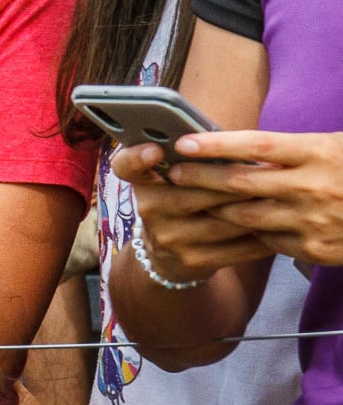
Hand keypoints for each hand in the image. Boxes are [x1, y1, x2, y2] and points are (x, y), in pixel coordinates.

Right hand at [110, 142, 271, 281]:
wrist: (166, 256)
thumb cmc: (180, 201)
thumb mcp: (170, 181)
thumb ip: (189, 161)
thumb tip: (229, 143)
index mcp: (142, 183)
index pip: (126, 166)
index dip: (137, 157)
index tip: (156, 149)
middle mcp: (149, 209)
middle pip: (191, 193)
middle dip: (231, 182)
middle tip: (263, 169)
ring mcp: (169, 238)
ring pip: (220, 220)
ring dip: (252, 207)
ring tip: (278, 194)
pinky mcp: (192, 261)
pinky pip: (234, 247)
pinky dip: (259, 235)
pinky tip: (277, 224)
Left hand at [164, 130, 342, 266]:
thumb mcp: (331, 147)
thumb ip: (288, 151)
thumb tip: (238, 149)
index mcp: (317, 153)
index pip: (255, 145)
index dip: (215, 144)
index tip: (183, 142)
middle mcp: (313, 187)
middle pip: (242, 182)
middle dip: (200, 179)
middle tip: (173, 173)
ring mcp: (314, 222)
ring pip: (248, 216)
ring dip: (216, 208)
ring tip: (192, 199)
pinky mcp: (316, 251)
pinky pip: (269, 240)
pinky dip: (250, 232)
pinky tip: (234, 224)